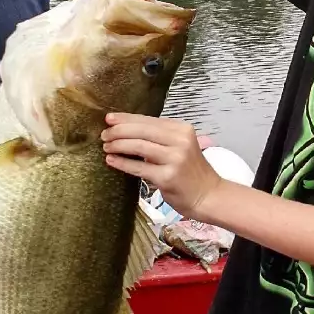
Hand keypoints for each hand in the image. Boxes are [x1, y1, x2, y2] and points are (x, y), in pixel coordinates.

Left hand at [101, 114, 221, 218]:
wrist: (208, 195)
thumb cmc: (191, 172)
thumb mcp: (181, 147)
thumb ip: (160, 137)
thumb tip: (127, 130)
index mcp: (182, 129)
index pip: (149, 120)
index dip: (127, 118)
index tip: (109, 118)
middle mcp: (180, 141)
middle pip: (142, 130)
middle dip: (119, 130)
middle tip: (104, 134)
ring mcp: (175, 159)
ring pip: (138, 146)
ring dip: (118, 145)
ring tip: (106, 146)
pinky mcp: (167, 177)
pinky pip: (139, 168)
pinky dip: (122, 163)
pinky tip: (111, 160)